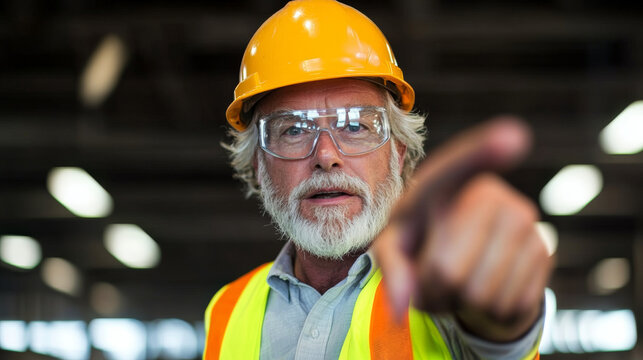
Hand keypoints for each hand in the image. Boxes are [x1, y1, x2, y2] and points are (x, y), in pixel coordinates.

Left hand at [373, 117, 553, 341]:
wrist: (464, 262)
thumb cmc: (421, 247)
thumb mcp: (394, 250)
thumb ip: (391, 271)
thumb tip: (401, 306)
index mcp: (442, 183)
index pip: (457, 166)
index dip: (483, 151)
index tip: (513, 136)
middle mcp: (489, 192)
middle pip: (447, 269)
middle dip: (433, 289)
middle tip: (435, 275)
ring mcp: (524, 219)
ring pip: (479, 294)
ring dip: (460, 302)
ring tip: (460, 281)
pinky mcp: (546, 250)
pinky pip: (509, 305)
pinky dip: (489, 311)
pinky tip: (487, 289)